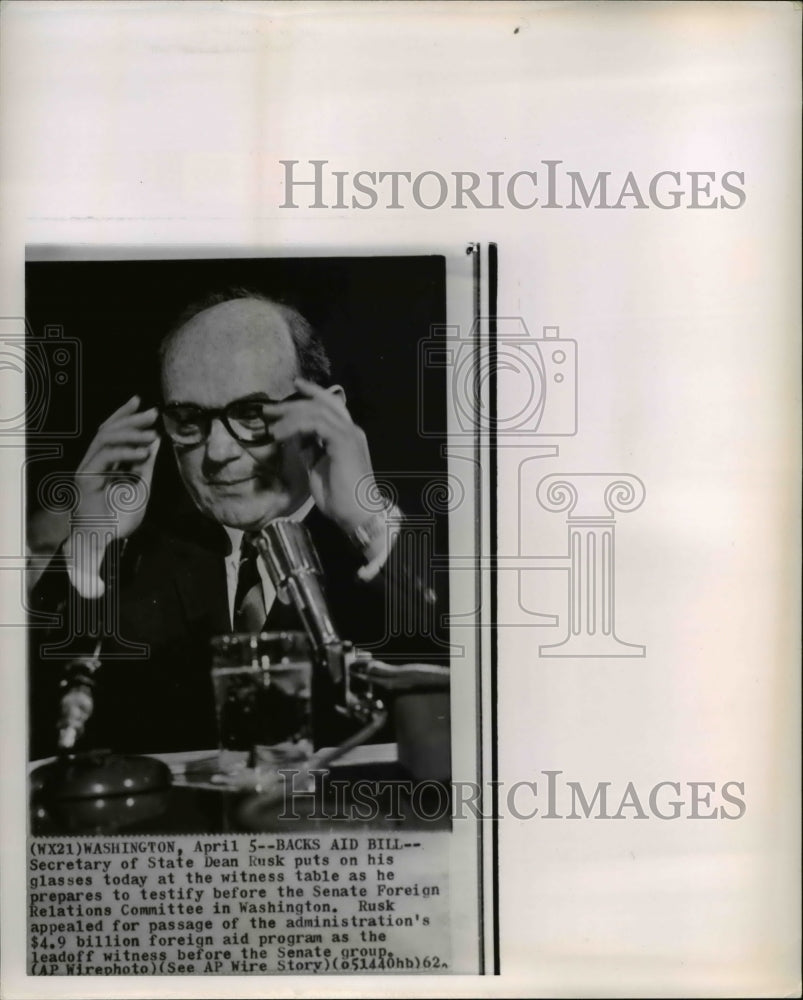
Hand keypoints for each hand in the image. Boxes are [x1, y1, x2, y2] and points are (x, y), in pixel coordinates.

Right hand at [73, 395, 160, 541]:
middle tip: (153, 412)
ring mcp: (87, 469)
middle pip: (108, 429)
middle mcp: (92, 462)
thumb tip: (155, 440)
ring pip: (105, 438)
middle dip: (131, 418)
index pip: (111, 431)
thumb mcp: (140, 486)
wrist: (103, 542)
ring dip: (131, 432)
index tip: (142, 402)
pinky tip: (144, 452)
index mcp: (103, 462)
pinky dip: (126, 451)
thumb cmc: (119, 518)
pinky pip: (105, 457)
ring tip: (153, 433)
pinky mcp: (85, 479)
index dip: (124, 414)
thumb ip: (145, 464)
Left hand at [264, 378, 376, 533]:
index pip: (330, 405)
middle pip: (322, 403)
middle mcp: (350, 429)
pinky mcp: (343, 441)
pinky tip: (281, 435)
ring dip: (290, 416)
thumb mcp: (318, 467)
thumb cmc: (339, 496)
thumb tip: (294, 437)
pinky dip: (296, 426)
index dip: (313, 393)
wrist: (357, 512)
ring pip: (317, 411)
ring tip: (271, 427)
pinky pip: (316, 424)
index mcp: (347, 435)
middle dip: (293, 403)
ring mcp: (349, 434)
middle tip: (269, 408)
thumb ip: (309, 449)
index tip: (295, 385)